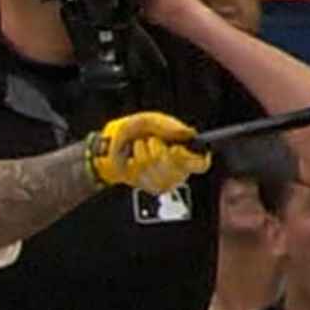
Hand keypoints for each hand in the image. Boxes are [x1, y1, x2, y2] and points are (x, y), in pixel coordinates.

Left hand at [84, 111, 212, 196]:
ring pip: (160, 167)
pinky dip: (137, 162)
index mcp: (184, 152)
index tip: (175, 148)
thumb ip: (169, 125)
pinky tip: (134, 161)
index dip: (190, 156)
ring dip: (144, 153)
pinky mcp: (151, 188)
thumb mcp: (148, 121)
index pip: (201, 163)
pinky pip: (147, 174)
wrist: (107, 150)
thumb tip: (189, 133)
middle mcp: (178, 170)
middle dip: (158, 147)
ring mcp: (165, 181)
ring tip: (139, 150)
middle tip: (149, 143)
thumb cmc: (130, 135)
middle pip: (178, 163)